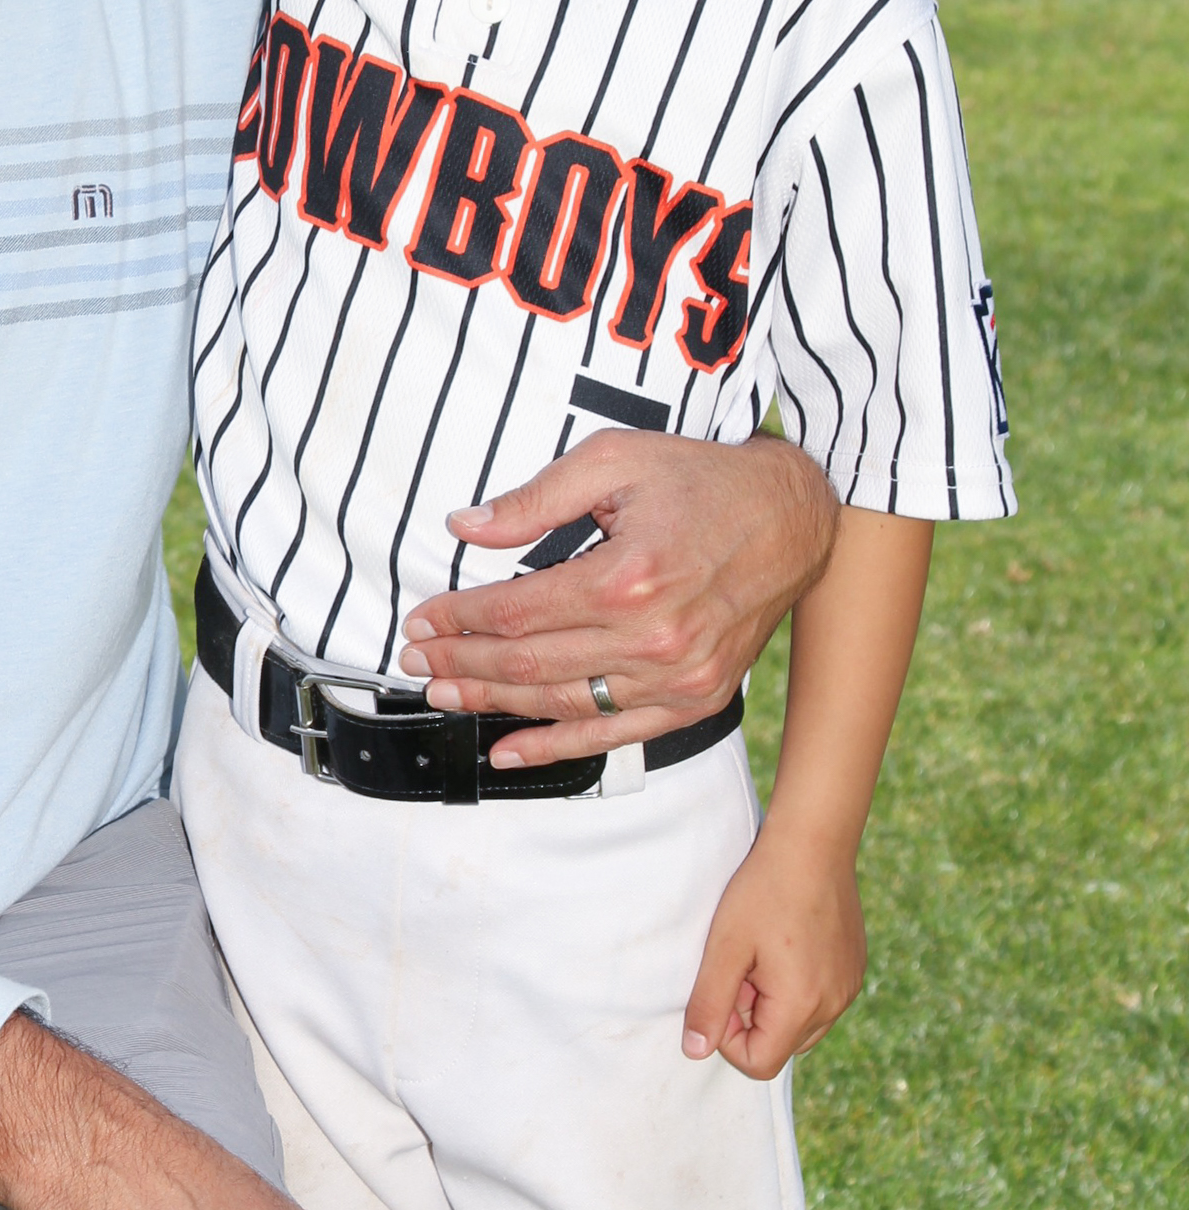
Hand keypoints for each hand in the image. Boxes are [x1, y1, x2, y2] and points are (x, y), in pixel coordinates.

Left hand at [396, 428, 837, 766]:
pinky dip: (556, 747)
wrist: (793, 518)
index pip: (517, 611)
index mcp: (628, 576)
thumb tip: (466, 526)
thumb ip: (537, 498)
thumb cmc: (701, 480)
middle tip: (416, 662)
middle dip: (461, 665)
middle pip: (529, 664)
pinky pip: (614, 736)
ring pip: (562, 703)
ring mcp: (678, 676)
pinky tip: (508, 750)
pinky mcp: (697, 699)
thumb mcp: (615, 459)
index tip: (422, 621)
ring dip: (493, 706)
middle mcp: (653, 636)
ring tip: (444, 696)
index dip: (459, 620)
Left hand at [682, 823, 867, 1078]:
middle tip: (741, 965)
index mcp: (803, 1005)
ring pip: (801, 1026)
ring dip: (774, 1004)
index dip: (728, 1036)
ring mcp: (849, 988)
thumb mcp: (725, 946)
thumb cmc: (764, 890)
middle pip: (780, 1046)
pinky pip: (820, 1001)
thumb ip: (709, 1003)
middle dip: (751, 1019)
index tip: (722, 987)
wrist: (813, 843)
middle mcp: (834, 1005)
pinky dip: (796, 988)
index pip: (759, 1063)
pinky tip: (784, 943)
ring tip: (762, 953)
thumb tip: (695, 1052)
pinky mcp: (854, 970)